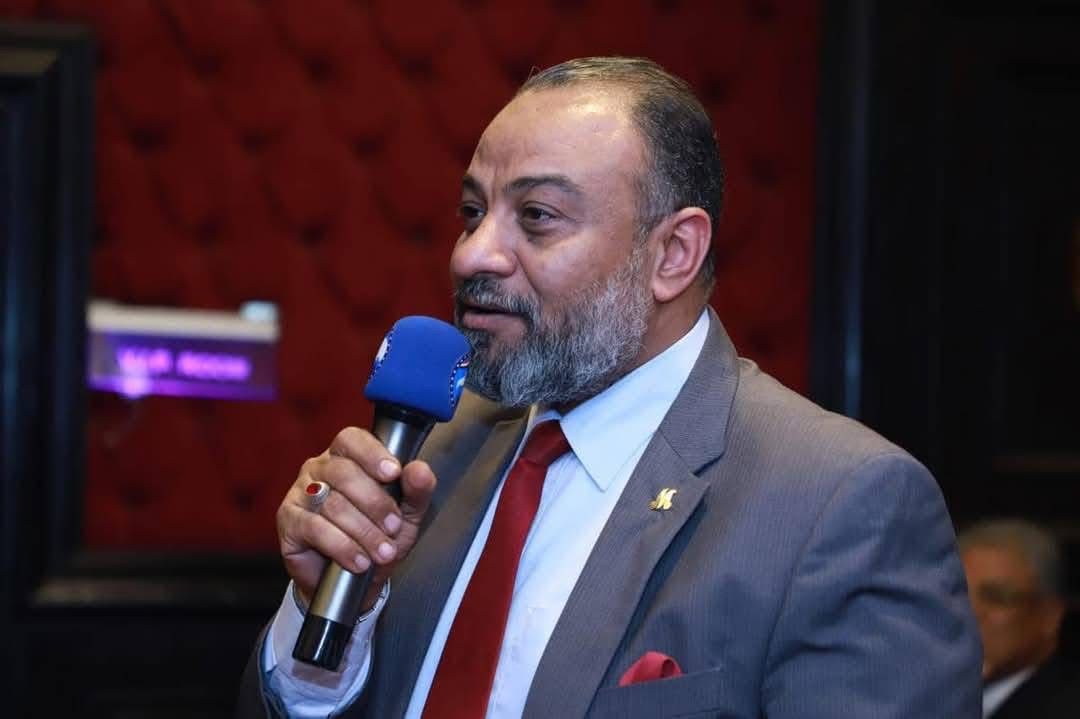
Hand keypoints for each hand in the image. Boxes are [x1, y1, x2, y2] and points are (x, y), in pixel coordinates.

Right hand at [276, 427, 436, 610]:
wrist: (356, 580)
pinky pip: (315, 528)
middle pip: (344, 473)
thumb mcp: (407, 514)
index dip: (372, 453)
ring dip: (363, 531)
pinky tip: (359, 560)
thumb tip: (419, 469)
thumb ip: (417, 490)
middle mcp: (319, 468)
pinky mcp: (288, 521)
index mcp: (347, 456)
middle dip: (375, 503)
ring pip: (332, 504)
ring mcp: (300, 493)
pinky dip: (343, 546)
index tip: (393, 473)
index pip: (352, 439)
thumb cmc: (379, 535)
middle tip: (394, 527)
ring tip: (382, 552)